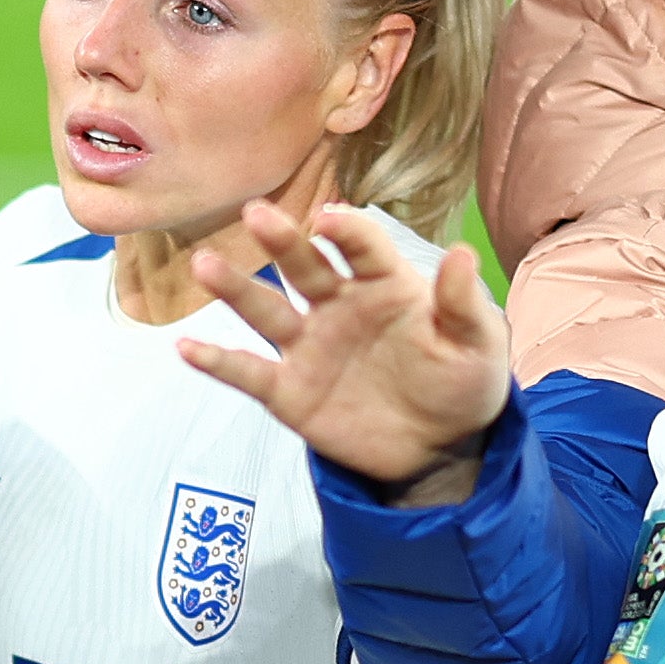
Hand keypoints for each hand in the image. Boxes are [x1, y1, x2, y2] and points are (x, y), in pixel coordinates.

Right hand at [171, 197, 513, 504]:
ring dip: (234, 288)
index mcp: (385, 286)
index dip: (346, 231)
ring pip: (266, 310)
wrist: (440, 449)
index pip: (362, 247)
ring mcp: (310, 348)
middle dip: (281, 241)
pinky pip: (248, 373)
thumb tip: (463, 254)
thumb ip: (463, 304)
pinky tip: (187, 348)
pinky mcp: (289, 392)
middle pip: (304, 266)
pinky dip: (217, 362)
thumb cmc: (462, 385)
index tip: (328, 219)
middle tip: (256, 214)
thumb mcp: (477, 346)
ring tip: (203, 265)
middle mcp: (339, 306)